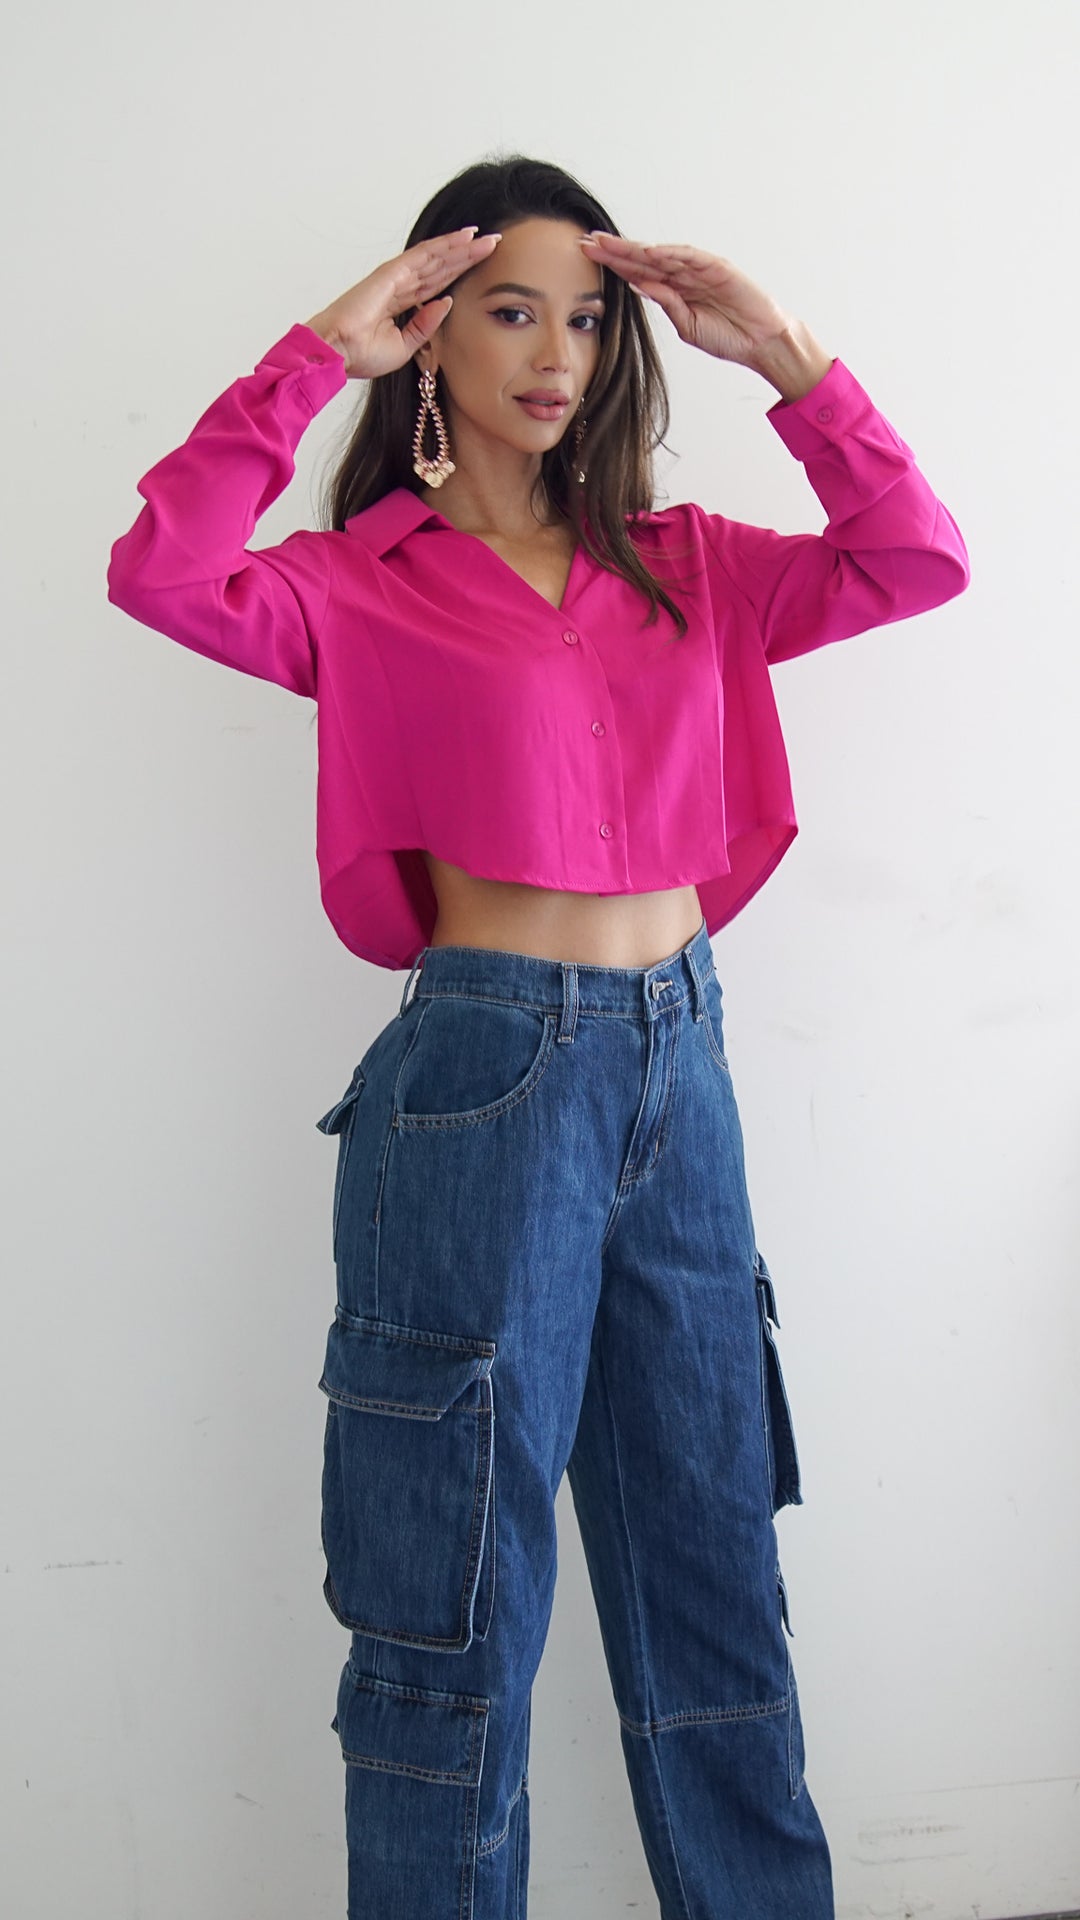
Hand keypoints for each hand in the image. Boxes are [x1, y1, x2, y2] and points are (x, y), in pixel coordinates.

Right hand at [305, 228, 501, 379]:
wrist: (339, 352)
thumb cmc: (361, 354)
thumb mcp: (405, 347)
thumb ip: (426, 326)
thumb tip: (446, 303)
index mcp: (402, 304)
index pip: (438, 283)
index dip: (460, 273)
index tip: (483, 267)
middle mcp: (401, 285)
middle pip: (441, 266)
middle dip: (467, 255)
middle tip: (493, 244)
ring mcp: (396, 276)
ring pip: (436, 257)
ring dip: (461, 246)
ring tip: (485, 237)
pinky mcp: (392, 272)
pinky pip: (424, 255)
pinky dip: (445, 245)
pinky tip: (464, 238)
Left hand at [579, 233, 794, 367]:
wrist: (760, 342)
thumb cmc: (728, 337)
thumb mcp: (687, 326)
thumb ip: (666, 305)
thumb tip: (639, 286)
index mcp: (674, 290)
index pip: (637, 273)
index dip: (612, 264)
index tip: (586, 258)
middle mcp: (684, 275)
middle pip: (643, 258)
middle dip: (615, 250)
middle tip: (586, 242)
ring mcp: (700, 269)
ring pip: (662, 254)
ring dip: (635, 247)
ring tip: (609, 243)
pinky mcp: (718, 267)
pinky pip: (690, 257)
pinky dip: (670, 253)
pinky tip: (649, 251)